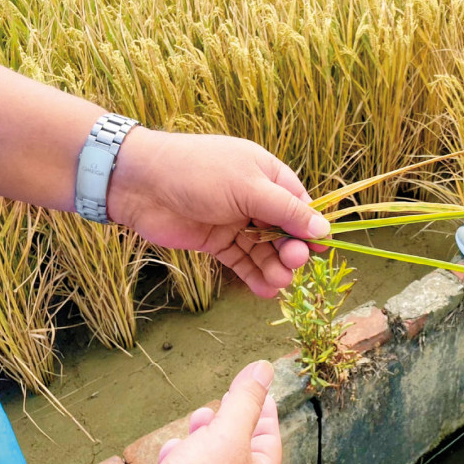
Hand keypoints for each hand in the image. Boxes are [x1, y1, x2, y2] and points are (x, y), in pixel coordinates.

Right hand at [93, 360, 281, 463]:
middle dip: (231, 418)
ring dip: (202, 434)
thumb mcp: (228, 435)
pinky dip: (175, 454)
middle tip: (227, 398)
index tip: (263, 390)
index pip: (269, 440)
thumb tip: (263, 369)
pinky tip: (170, 448)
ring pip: (207, 457)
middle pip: (237, 446)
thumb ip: (245, 402)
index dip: (265, 412)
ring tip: (200, 419)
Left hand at [108, 130, 330, 296]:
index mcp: (267, 175)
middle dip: (292, 249)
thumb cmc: (198, 172)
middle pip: (285, 230)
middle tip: (293, 263)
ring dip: (274, 267)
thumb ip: (286, 211)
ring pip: (265, 250)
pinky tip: (265, 290)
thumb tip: (323, 229)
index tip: (321, 250)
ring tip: (279, 283)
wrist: (140, 183)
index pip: (300, 204)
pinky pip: (242, 261)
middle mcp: (255, 198)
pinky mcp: (217, 241)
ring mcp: (236, 221)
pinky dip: (254, 276)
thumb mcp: (249, 188)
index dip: (311, 228)